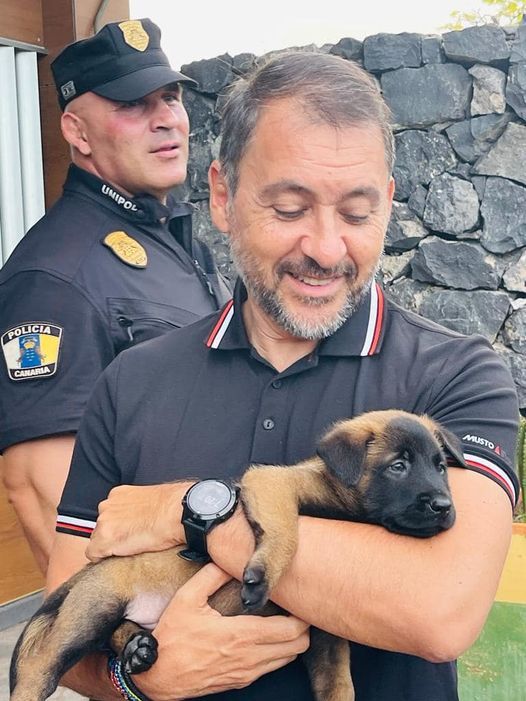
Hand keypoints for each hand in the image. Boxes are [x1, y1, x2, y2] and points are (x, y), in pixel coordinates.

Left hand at [86, 482, 192, 561]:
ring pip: (97, 541)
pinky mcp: (104, 539)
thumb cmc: (174, 507)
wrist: (178, 512)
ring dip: (110, 547)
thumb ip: (138, 507)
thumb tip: (143, 518)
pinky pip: (94, 555)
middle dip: (113, 535)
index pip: (109, 515)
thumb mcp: (151, 500)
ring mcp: (104, 522)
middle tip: (133, 541)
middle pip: (101, 528)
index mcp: (118, 494)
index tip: (131, 532)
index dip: (120, 527)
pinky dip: (104, 559)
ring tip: (132, 549)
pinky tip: (122, 558)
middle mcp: (107, 505)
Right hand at [134, 563, 309, 699]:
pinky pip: (271, 669)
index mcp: (241, 635)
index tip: (299, 600)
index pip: (290, 630)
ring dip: (292, 642)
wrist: (156, 676)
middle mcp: (249, 658)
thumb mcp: (187, 598)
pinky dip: (278, 653)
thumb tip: (227, 560)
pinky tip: (266, 638)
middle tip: (296, 609)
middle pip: (298, 647)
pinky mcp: (240, 682)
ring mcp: (246, 673)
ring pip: (288, 660)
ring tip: (284, 622)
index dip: (302, 616)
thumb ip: (211, 576)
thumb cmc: (171, 637)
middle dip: (303, 627)